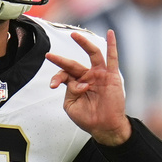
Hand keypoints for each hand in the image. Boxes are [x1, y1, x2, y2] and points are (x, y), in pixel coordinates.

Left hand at [46, 29, 130, 145]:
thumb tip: (77, 82)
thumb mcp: (71, 106)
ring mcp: (100, 75)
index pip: (64, 74)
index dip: (57, 77)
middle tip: (49, 55)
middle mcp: (87, 76)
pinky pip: (112, 58)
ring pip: (92, 55)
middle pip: (73, 64)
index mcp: (76, 83)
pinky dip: (112, 45)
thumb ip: (69, 91)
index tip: (53, 86)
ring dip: (83, 43)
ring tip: (74, 35)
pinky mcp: (112, 76)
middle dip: (61, 60)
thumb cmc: (88, 118)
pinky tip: (111, 34)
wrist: (104, 127)